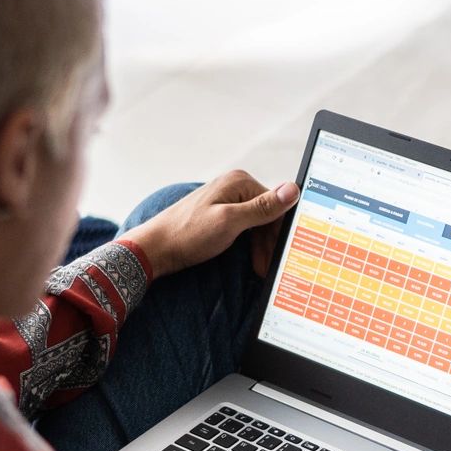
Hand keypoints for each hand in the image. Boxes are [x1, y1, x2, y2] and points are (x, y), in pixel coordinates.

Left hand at [124, 170, 298, 279]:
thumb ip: (263, 207)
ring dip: (261, 246)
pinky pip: (245, 226)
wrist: (156, 248)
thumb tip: (293, 189)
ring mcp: (227, 199)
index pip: (277, 204)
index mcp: (239, 181)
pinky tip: (252, 259)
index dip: (280, 232)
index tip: (281, 256)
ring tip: (260, 269)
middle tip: (268, 268)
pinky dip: (250, 244)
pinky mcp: (220, 213)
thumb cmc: (189, 234)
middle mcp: (235, 186)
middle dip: (270, 243)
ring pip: (257, 223)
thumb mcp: (230, 222)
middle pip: (268, 214)